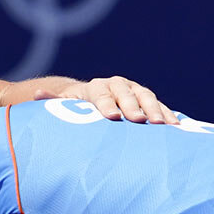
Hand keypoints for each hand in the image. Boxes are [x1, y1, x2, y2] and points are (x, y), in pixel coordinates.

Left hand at [35, 76, 175, 123]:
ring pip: (147, 98)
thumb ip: (54, 102)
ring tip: (162, 125)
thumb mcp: (66, 106)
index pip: (101, 95)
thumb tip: (37, 94)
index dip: (107, 105)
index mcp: (96, 87)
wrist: (96, 98)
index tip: (112, 117)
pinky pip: (161, 107)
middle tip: (138, 121)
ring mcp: (135, 91)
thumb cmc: (78, 108)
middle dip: (133, 107)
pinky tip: (177, 128)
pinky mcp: (148, 100)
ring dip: (155, 110)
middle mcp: (117, 85)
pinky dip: (168, 115)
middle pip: (127, 94)